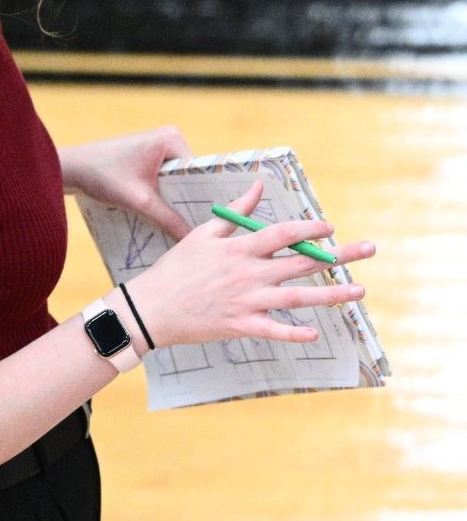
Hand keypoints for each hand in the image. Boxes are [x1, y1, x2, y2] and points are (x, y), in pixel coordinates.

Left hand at [62, 126, 193, 239]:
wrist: (69, 168)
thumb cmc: (102, 176)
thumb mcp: (139, 201)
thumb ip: (168, 219)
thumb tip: (191, 237)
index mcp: (172, 139)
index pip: (199, 174)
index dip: (201, 199)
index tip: (205, 222)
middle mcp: (169, 137)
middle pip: (187, 177)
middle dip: (186, 201)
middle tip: (194, 229)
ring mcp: (157, 145)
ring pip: (174, 180)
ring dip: (172, 200)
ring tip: (178, 225)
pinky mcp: (145, 155)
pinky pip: (161, 178)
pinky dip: (160, 194)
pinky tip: (161, 215)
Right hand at [127, 181, 374, 348]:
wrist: (151, 308)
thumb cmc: (175, 269)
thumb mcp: (202, 234)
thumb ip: (235, 212)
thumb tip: (258, 187)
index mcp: (239, 250)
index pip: (284, 234)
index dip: (310, 229)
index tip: (329, 227)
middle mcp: (249, 274)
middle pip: (302, 263)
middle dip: (339, 255)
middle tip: (368, 249)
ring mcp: (247, 301)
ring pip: (298, 297)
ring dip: (333, 294)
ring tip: (360, 290)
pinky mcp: (241, 325)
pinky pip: (274, 330)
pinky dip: (294, 333)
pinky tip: (316, 333)